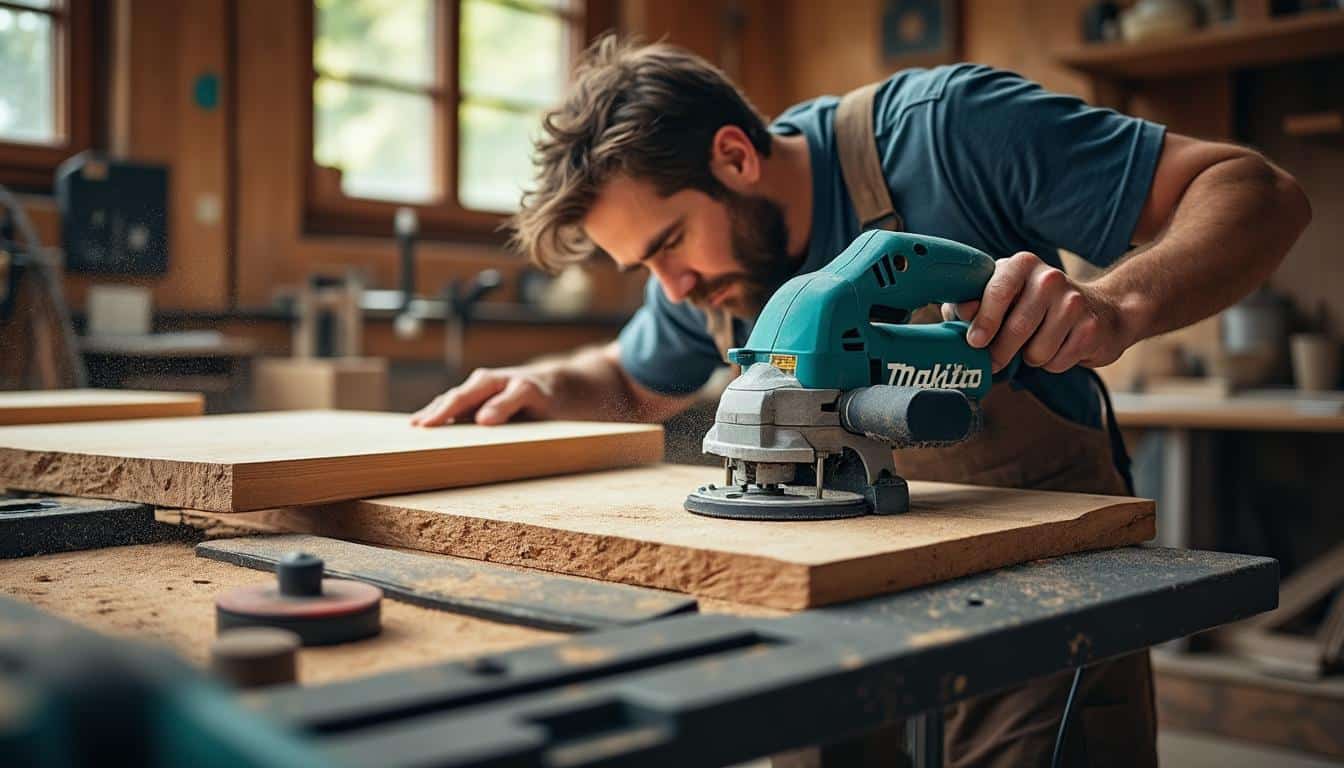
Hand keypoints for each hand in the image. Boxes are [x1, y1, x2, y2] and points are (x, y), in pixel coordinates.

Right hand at [410, 366, 554, 426]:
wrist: (558, 388)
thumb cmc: (545, 392)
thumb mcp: (531, 395)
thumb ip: (508, 404)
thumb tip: (481, 419)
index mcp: (487, 382)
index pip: (457, 399)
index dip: (440, 413)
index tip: (425, 426)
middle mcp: (479, 386)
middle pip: (449, 401)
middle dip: (430, 414)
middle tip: (411, 430)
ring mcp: (481, 396)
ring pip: (452, 405)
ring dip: (435, 416)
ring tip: (416, 430)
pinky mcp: (485, 405)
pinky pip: (461, 412)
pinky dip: (447, 418)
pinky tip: (438, 429)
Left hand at [941, 251, 1129, 373]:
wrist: (1101, 309)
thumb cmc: (1035, 304)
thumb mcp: (1001, 294)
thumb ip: (971, 302)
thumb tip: (958, 312)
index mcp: (1021, 265)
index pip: (997, 292)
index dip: (984, 320)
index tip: (975, 341)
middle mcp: (1049, 278)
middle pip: (1016, 328)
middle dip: (1000, 352)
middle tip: (994, 360)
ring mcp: (1074, 302)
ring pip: (1036, 352)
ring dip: (1029, 357)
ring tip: (1035, 342)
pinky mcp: (1090, 328)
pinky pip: (1057, 362)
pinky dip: (1052, 363)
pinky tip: (1059, 346)